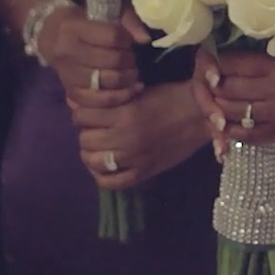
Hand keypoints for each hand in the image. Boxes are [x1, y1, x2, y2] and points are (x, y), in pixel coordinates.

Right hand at [37, 6, 142, 99]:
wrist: (51, 34)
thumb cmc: (83, 19)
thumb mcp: (104, 11)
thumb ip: (128, 20)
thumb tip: (145, 39)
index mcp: (73, 27)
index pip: (111, 36)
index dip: (127, 40)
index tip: (129, 41)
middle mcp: (66, 51)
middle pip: (110, 61)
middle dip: (129, 61)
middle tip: (133, 59)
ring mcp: (65, 73)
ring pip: (103, 83)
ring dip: (125, 81)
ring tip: (133, 75)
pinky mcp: (68, 90)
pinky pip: (94, 101)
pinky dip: (115, 98)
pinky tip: (128, 91)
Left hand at [71, 80, 209, 189]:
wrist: (200, 115)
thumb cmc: (170, 97)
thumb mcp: (137, 91)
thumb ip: (108, 98)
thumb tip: (74, 99)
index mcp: (124, 114)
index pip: (82, 117)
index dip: (82, 111)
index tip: (88, 109)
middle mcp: (125, 139)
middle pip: (85, 140)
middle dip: (86, 131)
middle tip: (96, 126)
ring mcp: (133, 159)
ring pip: (93, 161)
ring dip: (91, 152)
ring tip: (100, 144)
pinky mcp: (143, 173)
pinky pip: (111, 182)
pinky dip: (102, 175)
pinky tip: (106, 163)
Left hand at [191, 48, 274, 145]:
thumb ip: (273, 48)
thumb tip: (242, 37)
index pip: (234, 62)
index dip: (218, 60)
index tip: (213, 58)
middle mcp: (274, 91)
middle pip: (227, 87)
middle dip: (214, 83)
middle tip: (209, 79)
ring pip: (231, 111)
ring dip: (218, 106)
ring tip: (214, 99)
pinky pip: (243, 134)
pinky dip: (230, 128)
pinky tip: (225, 121)